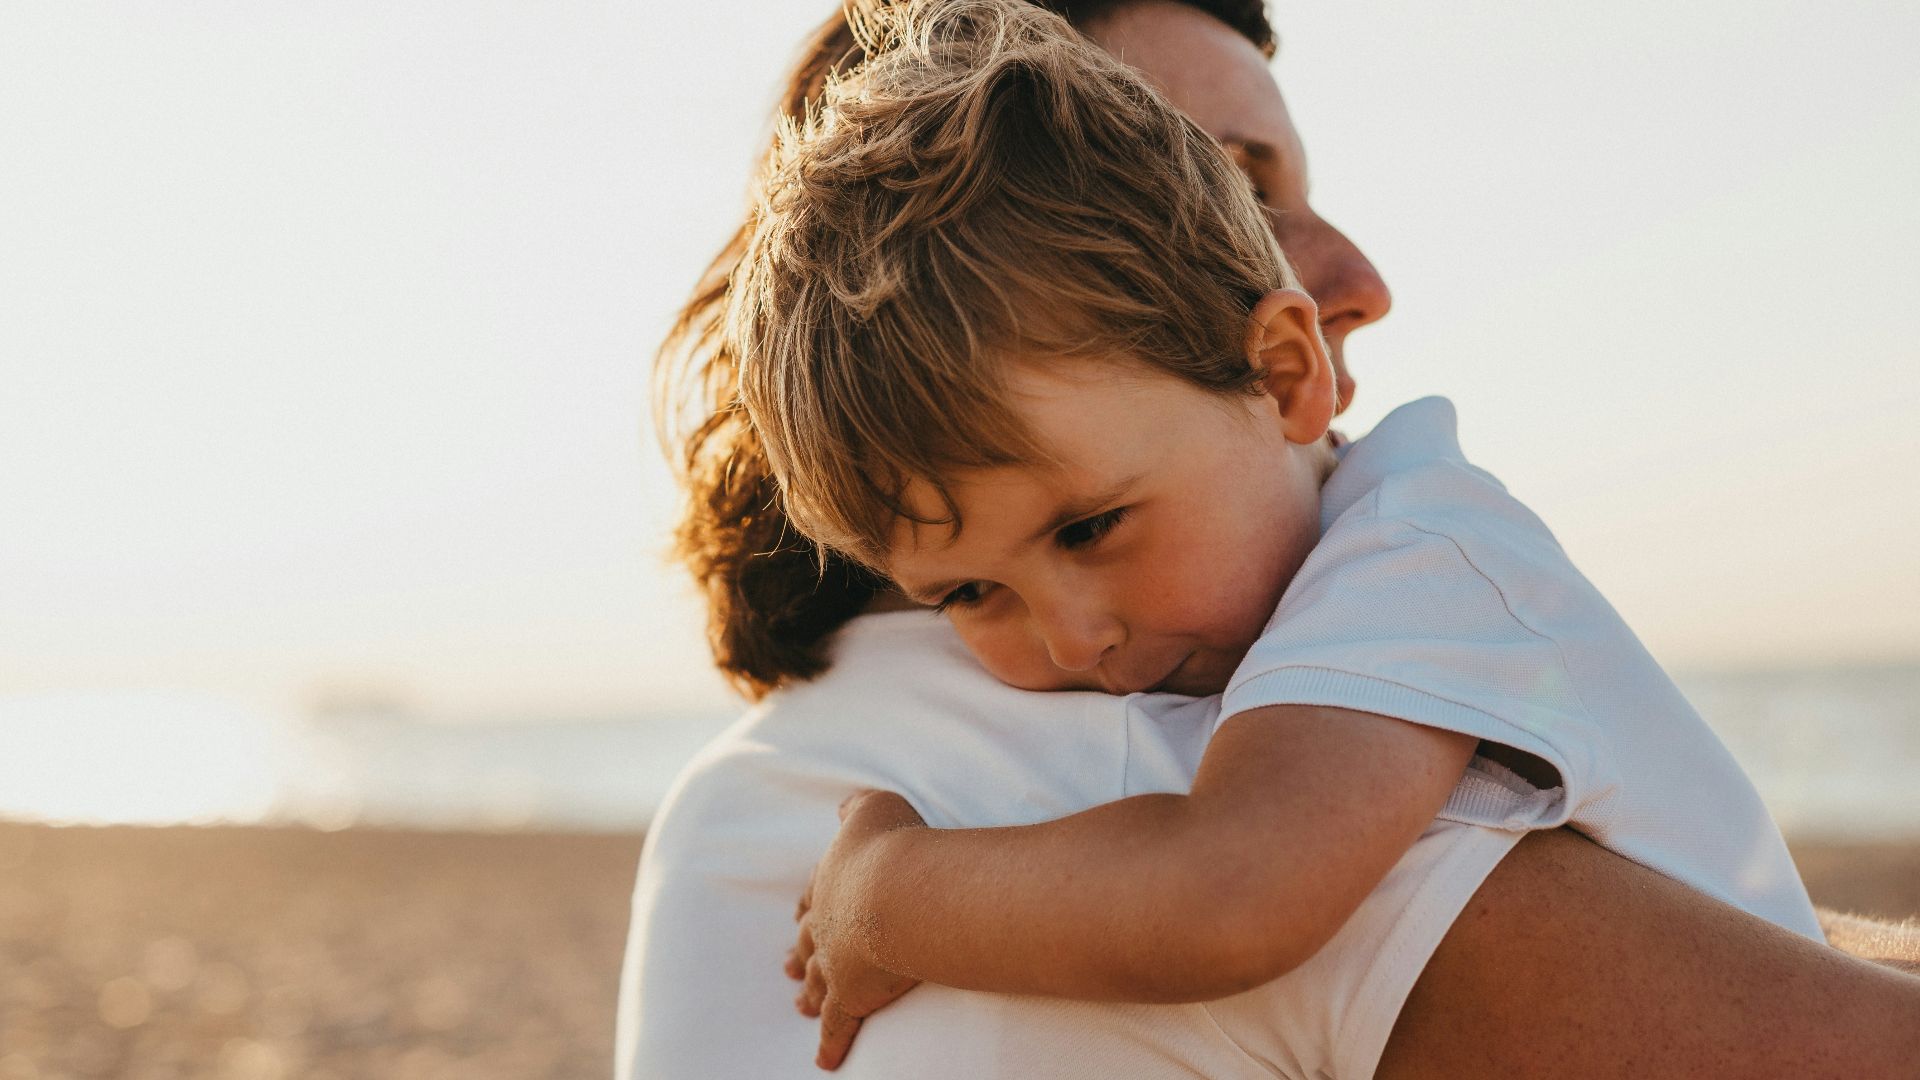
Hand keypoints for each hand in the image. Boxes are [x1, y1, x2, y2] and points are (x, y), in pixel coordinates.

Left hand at [785, 789, 926, 1069]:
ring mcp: (835, 963)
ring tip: (799, 1004)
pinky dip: (830, 1043)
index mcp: (830, 882)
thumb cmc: (892, 845)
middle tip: (786, 966)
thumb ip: (857, 806)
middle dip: (798, 953)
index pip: (814, 896)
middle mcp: (826, 923)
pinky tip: (824, 1060)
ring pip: (815, 983)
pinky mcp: (851, 996)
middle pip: (807, 942)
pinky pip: (837, 1025)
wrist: (897, 890)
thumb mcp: (874, 807)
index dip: (809, 906)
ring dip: (808, 993)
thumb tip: (845, 806)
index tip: (800, 915)